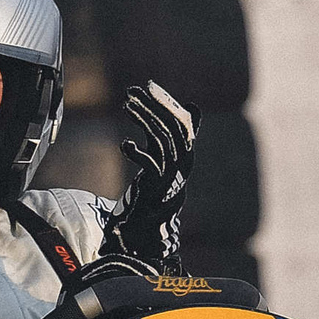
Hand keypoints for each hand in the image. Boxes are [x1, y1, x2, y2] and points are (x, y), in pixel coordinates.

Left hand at [101, 81, 194, 271]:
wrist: (149, 230)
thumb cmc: (155, 191)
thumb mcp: (165, 158)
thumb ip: (175, 134)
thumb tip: (192, 106)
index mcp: (185, 157)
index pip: (181, 123)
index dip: (165, 104)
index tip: (146, 88)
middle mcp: (182, 166)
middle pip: (174, 129)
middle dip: (153, 107)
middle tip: (133, 92)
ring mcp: (171, 177)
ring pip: (163, 142)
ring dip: (144, 121)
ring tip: (126, 106)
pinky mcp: (156, 190)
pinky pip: (152, 165)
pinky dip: (139, 153)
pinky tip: (126, 145)